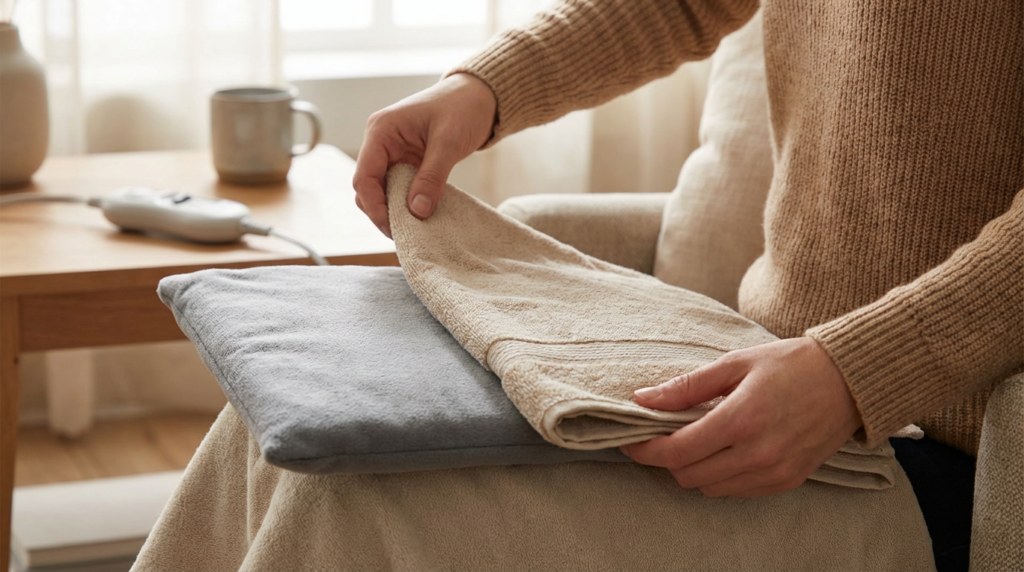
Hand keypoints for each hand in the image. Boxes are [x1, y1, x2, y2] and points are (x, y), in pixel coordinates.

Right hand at [352, 73, 496, 236]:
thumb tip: (417, 211)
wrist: (478, 96)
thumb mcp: (449, 142)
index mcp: (381, 130)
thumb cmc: (462, 107)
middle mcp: (380, 143)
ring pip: (381, 191)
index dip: (374, 205)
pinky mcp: (406, 162)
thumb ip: (432, 176)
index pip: (364, 176)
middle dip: (382, 212)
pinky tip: (420, 217)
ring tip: (414, 229)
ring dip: (394, 210)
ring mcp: (392, 153)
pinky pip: (398, 189)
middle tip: (405, 234)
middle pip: (368, 188)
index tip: (393, 227)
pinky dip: (406, 204)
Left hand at [620, 337, 861, 497]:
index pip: (675, 452)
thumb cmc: (790, 364)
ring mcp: (773, 472)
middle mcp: (756, 454)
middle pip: (687, 476)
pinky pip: (736, 491)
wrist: (850, 381)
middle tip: (664, 435)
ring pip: (709, 489)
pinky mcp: (787, 482)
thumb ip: (687, 386)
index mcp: (739, 420)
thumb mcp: (734, 364)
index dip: (645, 450)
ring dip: (693, 469)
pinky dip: (720, 476)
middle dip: (667, 458)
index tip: (631, 440)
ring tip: (696, 440)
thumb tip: (643, 399)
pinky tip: (724, 451)